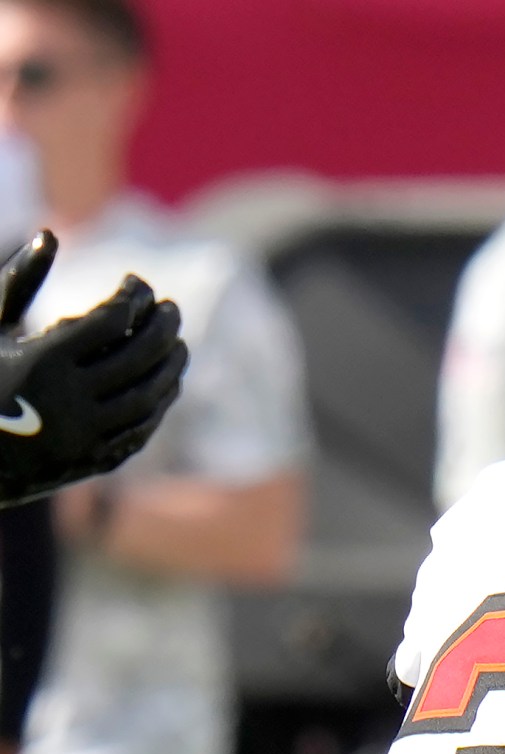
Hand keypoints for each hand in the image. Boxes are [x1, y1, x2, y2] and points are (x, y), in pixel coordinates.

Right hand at [0, 234, 185, 505]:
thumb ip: (19, 279)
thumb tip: (50, 233)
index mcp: (41, 361)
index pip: (112, 319)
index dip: (132, 296)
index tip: (135, 283)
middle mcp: (68, 400)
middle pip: (140, 356)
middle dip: (163, 327)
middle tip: (172, 308)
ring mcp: (85, 435)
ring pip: (148, 395)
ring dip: (170, 366)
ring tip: (177, 342)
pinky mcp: (94, 460)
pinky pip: (141, 428)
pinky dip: (158, 403)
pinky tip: (165, 381)